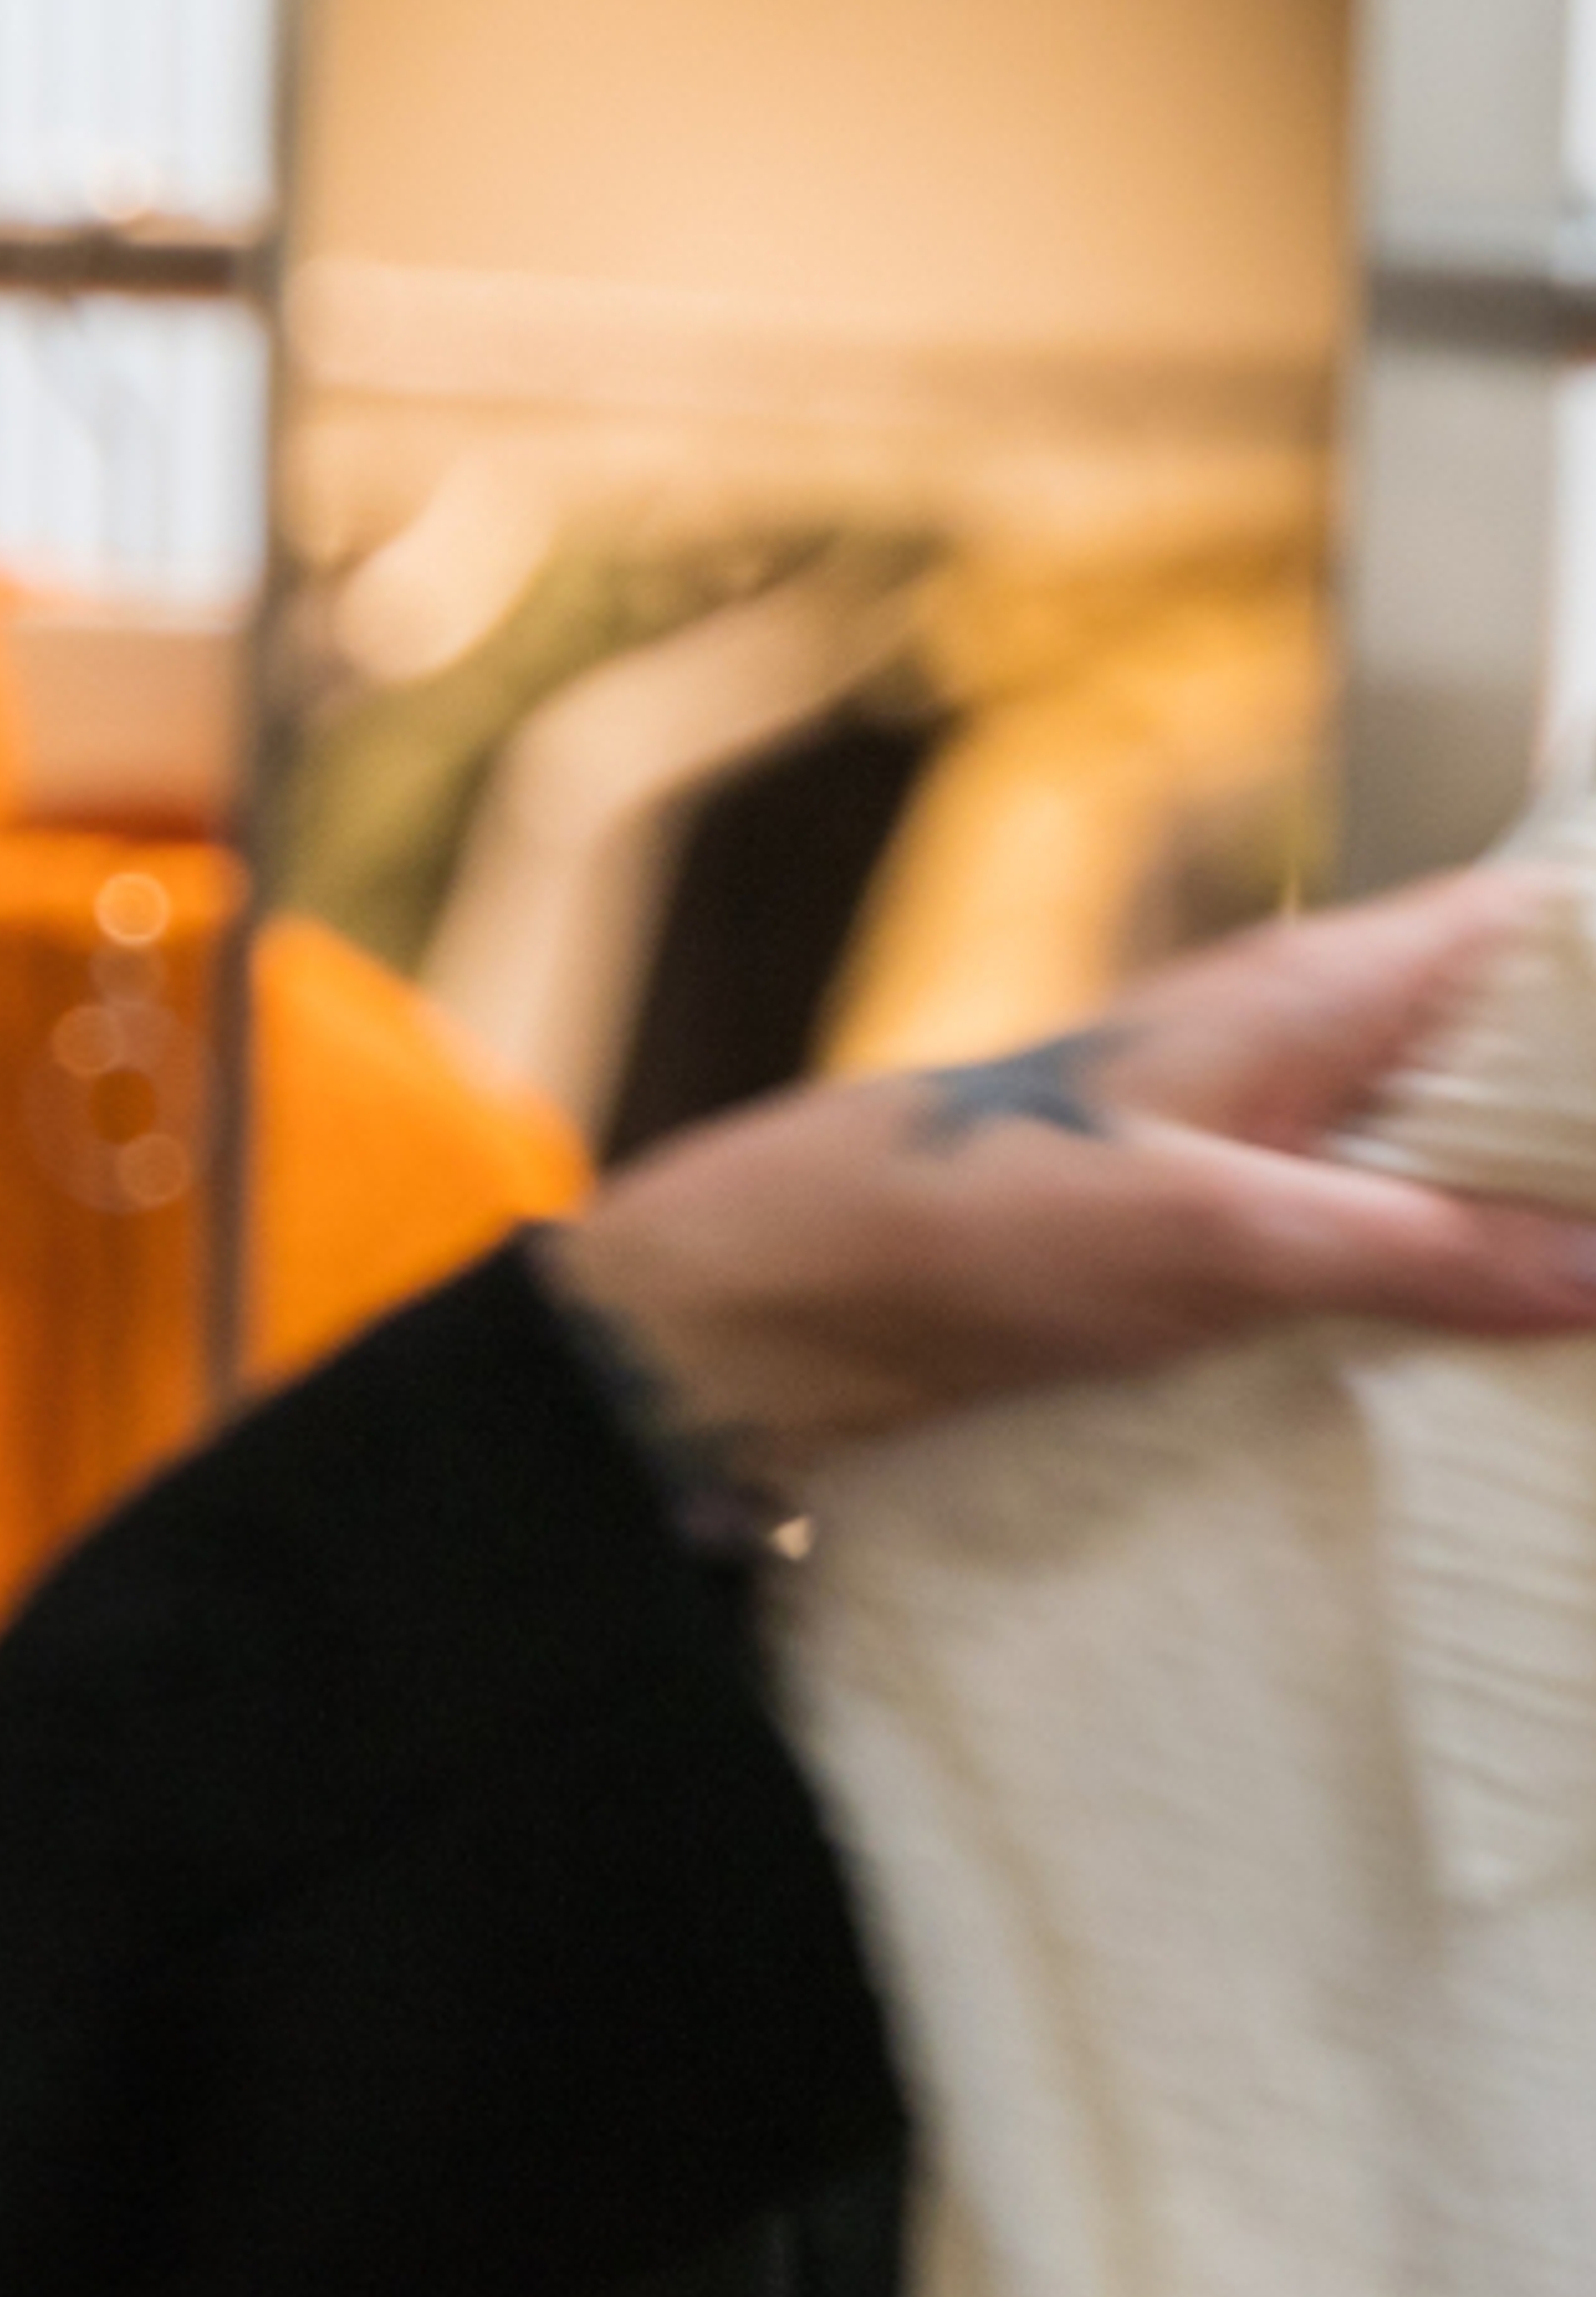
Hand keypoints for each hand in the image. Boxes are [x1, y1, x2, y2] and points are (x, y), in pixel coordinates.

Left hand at [544, 869, 1595, 1476]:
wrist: (782, 1303)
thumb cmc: (946, 1220)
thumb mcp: (1207, 1241)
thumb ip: (1411, 1245)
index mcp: (1315, 991)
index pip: (1547, 931)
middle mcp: (1312, 1051)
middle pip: (1533, 1056)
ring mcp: (1282, 1147)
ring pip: (1474, 1157)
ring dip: (1550, 1226)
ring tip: (1594, 1318)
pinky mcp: (1240, 1245)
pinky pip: (1398, 1247)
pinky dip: (1465, 1291)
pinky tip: (1519, 1364)